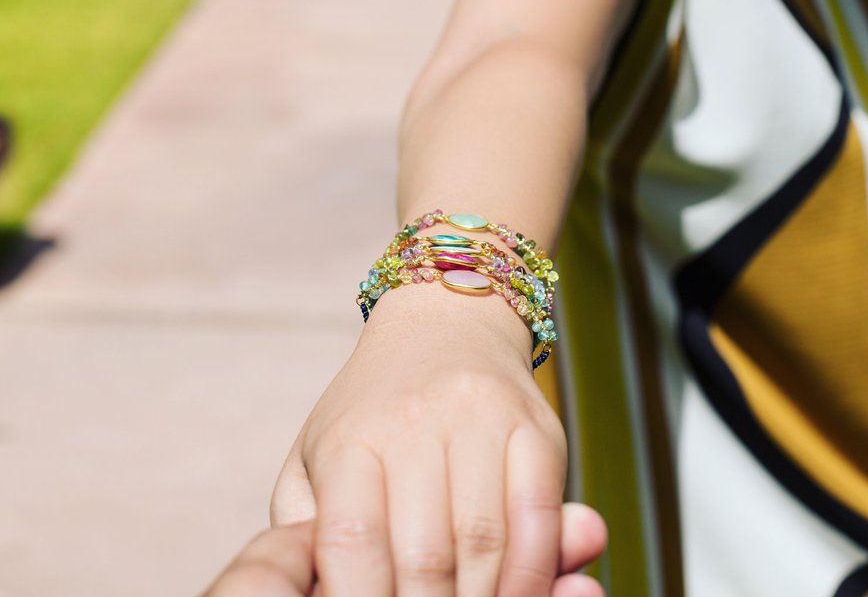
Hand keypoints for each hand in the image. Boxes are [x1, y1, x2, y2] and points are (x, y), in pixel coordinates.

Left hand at [270, 280, 607, 594]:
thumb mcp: (316, 460)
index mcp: (349, 438)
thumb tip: (314, 592)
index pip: (353, 540)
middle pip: (424, 556)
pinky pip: (539, 514)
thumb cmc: (372, 412)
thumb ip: (302, 532)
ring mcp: (480, 417)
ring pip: (486, 543)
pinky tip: (519, 594)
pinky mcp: (537, 424)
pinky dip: (534, 571)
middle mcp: (414, 419)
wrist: (444, 324)